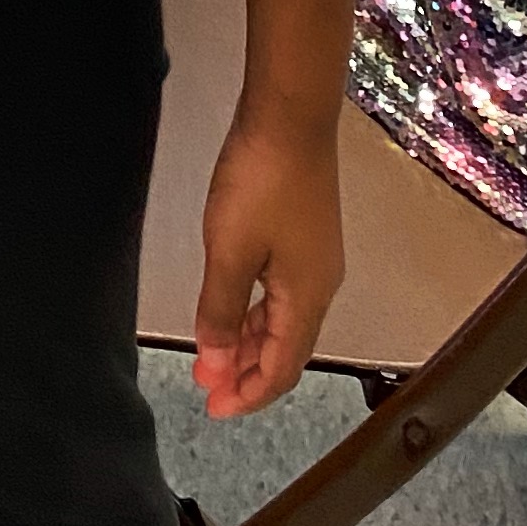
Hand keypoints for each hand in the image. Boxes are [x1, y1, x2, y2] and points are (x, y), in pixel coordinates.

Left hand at [192, 106, 343, 419]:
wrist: (290, 116)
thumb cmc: (260, 183)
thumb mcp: (230, 251)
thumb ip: (221, 311)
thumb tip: (217, 365)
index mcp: (308, 297)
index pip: (284, 368)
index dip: (249, 394)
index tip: (213, 409)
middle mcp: (320, 286)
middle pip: (288, 348)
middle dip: (247, 372)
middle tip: (206, 386)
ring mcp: (316, 259)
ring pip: (284, 320)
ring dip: (249, 342)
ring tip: (212, 356)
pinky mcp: (305, 235)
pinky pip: (282, 294)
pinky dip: (257, 312)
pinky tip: (233, 311)